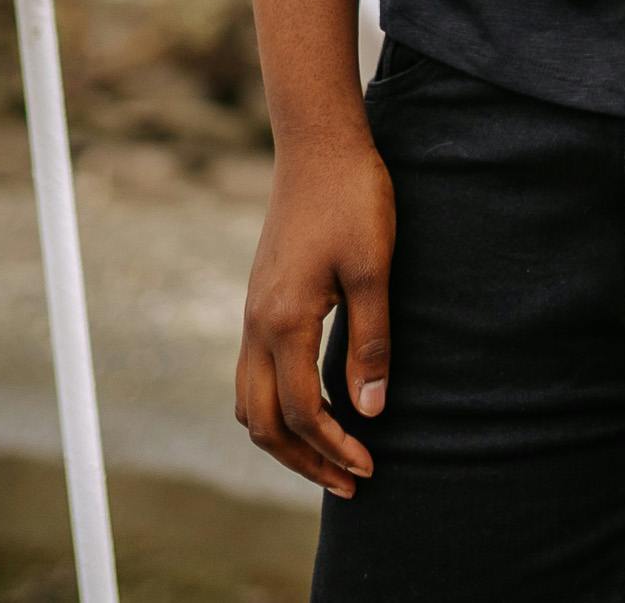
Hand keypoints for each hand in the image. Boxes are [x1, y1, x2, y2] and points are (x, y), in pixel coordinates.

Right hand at [235, 128, 394, 496]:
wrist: (318, 143)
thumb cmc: (353, 198)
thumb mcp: (374, 268)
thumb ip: (372, 342)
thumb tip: (371, 411)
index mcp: (283, 321)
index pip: (301, 412)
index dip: (334, 447)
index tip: (370, 468)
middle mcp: (256, 325)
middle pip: (263, 422)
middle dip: (304, 460)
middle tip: (351, 482)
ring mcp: (252, 313)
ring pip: (249, 401)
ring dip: (285, 438)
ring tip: (329, 455)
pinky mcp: (259, 300)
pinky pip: (254, 373)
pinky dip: (277, 405)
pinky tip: (313, 404)